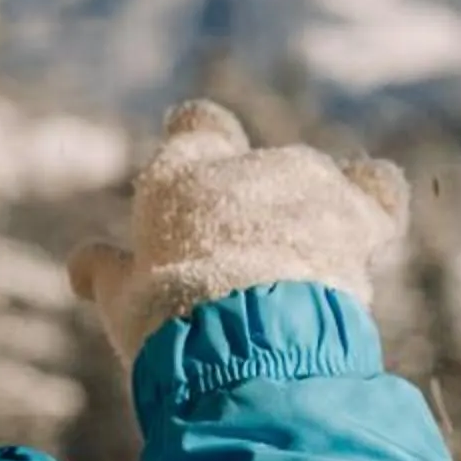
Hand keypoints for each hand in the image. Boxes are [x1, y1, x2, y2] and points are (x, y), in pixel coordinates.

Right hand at [67, 101, 410, 364]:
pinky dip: (371, 203)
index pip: (197, 125)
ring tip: (301, 276)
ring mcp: (308, 182)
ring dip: (313, 218)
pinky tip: (371, 224)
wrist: (245, 335)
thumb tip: (84, 264)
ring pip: (315, 184)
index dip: (202, 139)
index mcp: (183, 170)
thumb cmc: (169, 319)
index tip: (201, 164)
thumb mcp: (122, 303)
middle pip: (260, 169)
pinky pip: (377, 189)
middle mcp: (249, 162)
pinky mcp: (358, 212)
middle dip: (258, 206)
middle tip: (247, 268)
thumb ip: (107, 274)